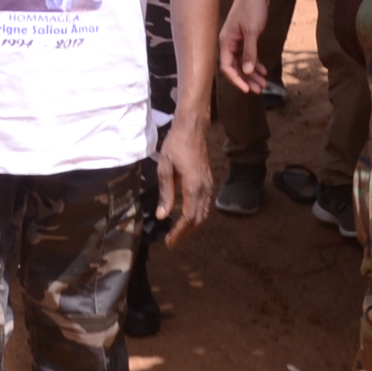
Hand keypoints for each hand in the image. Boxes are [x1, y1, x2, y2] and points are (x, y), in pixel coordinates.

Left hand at [154, 119, 214, 245]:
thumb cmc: (176, 146)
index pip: (188, 217)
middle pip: (198, 219)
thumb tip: (162, 216)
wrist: (192, 129)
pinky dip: (196, 215)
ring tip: (177, 232)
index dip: (179, 232)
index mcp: (193, 186)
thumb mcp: (164, 169)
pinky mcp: (209, 181)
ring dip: (191, 225)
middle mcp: (204, 188)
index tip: (168, 241)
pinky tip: (186, 216)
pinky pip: (205, 204)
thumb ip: (165, 194)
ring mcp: (209, 185)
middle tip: (171, 241)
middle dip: (185, 232)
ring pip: (203, 213)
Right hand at [219, 0, 272, 93]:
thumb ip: (250, 52)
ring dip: (252, 73)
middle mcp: (229, 42)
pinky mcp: (245, 36)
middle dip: (247, 79)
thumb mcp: (252, 31)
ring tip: (264, 83)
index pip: (227, 67)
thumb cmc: (251, 7)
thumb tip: (248, 71)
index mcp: (226, 42)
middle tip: (260, 90)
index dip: (236, 80)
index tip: (248, 90)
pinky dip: (255, 62)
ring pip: (243, 62)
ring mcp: (237, 39)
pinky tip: (264, 70)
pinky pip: (248, 54)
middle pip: (235, 67)